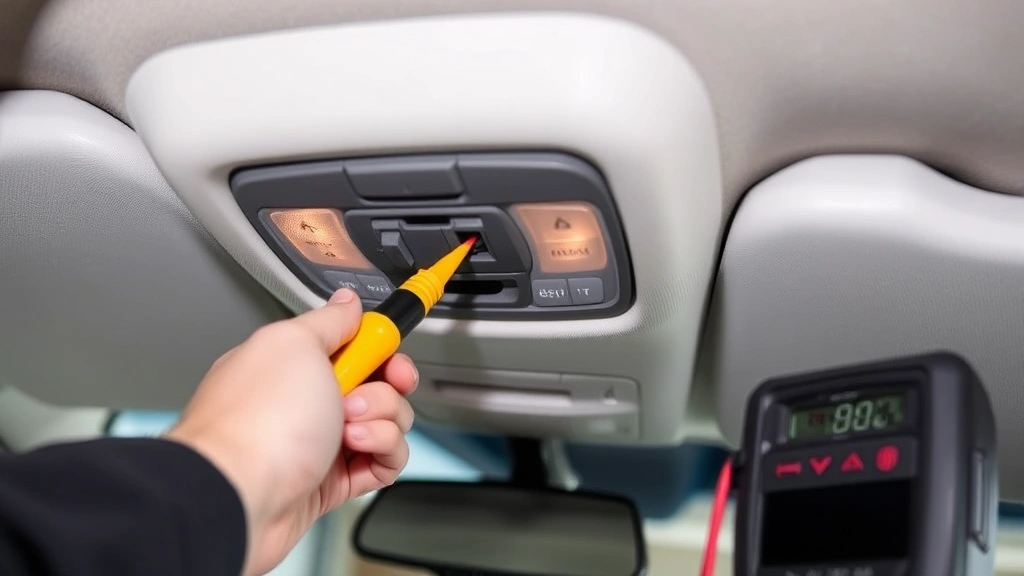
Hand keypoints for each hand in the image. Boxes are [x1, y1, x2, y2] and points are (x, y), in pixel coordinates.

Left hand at [166, 288, 417, 574]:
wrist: (240, 495)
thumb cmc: (258, 421)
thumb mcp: (296, 343)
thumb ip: (330, 321)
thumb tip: (347, 301)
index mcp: (294, 363)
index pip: (353, 345)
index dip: (378, 346)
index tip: (388, 351)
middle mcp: (307, 402)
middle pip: (377, 382)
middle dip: (387, 385)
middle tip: (370, 393)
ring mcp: (322, 442)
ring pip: (386, 421)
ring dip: (383, 419)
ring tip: (351, 429)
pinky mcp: (335, 481)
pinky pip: (384, 460)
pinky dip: (384, 452)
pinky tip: (360, 449)